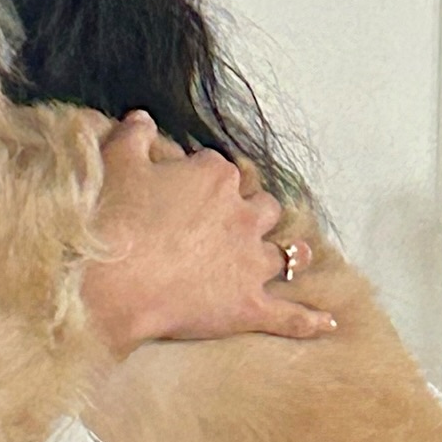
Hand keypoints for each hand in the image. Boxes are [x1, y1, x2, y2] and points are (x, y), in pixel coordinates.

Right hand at [82, 111, 332, 355]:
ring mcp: (250, 263)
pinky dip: (309, 320)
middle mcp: (243, 216)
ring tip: (295, 254)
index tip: (183, 185)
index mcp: (215, 177)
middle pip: (262, 206)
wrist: (113, 283)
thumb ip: (135, 135)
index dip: (200, 176)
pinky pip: (289, 315)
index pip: (217, 167)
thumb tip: (143, 119)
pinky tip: (328, 322)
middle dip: (253, 210)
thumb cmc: (114, 219)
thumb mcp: (118, 162)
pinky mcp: (249, 306)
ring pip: (284, 253)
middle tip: (236, 218)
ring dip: (289, 253)